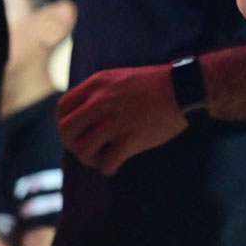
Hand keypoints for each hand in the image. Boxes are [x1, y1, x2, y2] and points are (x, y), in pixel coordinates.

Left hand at [56, 64, 186, 175]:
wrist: (183, 89)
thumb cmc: (153, 83)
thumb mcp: (119, 77)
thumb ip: (98, 91)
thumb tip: (81, 113)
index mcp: (97, 84)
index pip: (63, 108)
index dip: (64, 124)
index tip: (74, 132)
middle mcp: (101, 102)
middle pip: (66, 131)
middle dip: (72, 145)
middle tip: (85, 149)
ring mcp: (115, 121)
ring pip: (83, 150)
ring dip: (89, 159)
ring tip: (101, 157)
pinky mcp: (130, 139)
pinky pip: (106, 163)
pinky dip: (108, 168)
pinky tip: (115, 165)